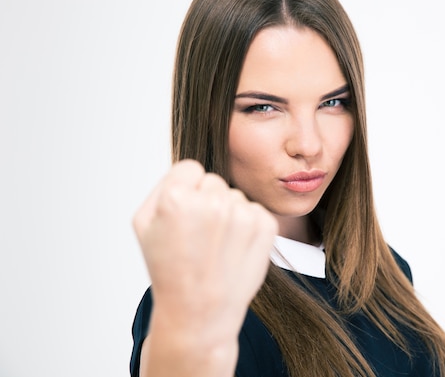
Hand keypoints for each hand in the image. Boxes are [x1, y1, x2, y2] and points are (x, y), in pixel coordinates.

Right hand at [133, 159, 277, 340]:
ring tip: (216, 247)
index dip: (186, 191)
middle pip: (214, 182)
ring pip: (235, 197)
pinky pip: (255, 210)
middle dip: (207, 202)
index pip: (190, 168)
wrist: (199, 311)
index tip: (184, 214)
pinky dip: (248, 227)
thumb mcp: (144, 224)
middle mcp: (212, 202)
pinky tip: (234, 249)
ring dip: (229, 215)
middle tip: (199, 236)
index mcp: (177, 197)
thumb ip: (163, 186)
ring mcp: (242, 214)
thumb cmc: (169, 268)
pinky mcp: (266, 226)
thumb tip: (189, 169)